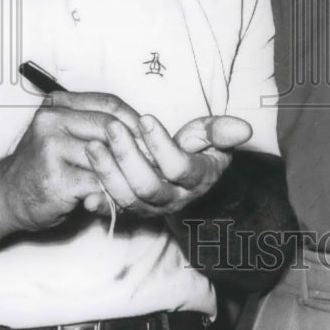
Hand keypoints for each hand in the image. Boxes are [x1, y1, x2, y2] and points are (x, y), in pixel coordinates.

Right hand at [0, 91, 143, 232]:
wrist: (6, 196)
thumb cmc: (43, 165)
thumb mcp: (65, 134)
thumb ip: (95, 127)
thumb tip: (144, 132)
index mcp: (58, 105)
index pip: (108, 103)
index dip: (135, 119)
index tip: (152, 135)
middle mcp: (52, 121)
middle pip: (110, 127)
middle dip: (136, 145)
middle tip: (154, 160)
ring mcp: (51, 149)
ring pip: (106, 155)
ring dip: (126, 170)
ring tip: (140, 178)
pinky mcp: (55, 179)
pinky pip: (98, 182)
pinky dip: (112, 190)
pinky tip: (117, 196)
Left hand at [83, 112, 252, 217]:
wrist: (186, 180)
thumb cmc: (198, 151)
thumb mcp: (213, 138)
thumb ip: (223, 132)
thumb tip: (244, 128)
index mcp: (196, 179)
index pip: (178, 167)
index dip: (161, 144)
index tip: (144, 117)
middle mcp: (173, 199)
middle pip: (148, 186)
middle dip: (128, 156)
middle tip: (111, 128)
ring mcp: (150, 209)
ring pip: (127, 199)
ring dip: (107, 174)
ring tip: (93, 146)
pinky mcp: (131, 212)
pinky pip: (112, 212)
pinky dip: (98, 203)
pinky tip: (84, 190)